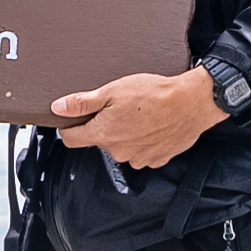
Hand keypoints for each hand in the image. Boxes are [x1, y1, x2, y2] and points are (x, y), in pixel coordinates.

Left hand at [51, 67, 224, 169]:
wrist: (192, 103)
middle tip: (120, 107)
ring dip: (126, 134)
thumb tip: (58, 108)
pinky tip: (153, 125)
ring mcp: (138, 158)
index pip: (71, 139)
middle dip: (104, 126)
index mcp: (103, 134)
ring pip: (122, 147)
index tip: (76, 118)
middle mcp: (118, 151)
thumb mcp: (112, 91)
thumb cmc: (154, 94)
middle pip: (99, 141)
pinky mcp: (156, 159)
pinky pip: (142, 152)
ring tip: (140, 115)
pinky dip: (144, 140)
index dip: (70, 126)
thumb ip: (82, 103)